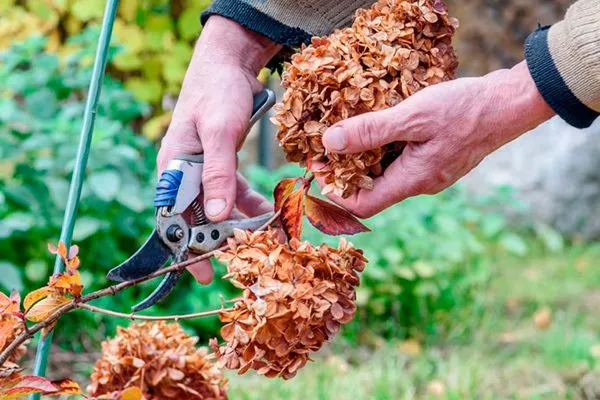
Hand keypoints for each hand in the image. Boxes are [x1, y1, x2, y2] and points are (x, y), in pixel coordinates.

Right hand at [157, 16, 279, 282]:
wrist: (230, 65)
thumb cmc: (216, 93)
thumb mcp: (217, 132)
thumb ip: (218, 173)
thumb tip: (215, 216)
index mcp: (173, 169)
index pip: (175, 219)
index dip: (188, 248)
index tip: (204, 273)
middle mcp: (185, 175)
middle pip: (199, 218)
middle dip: (220, 240)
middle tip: (246, 260)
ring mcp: (204, 171)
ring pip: (220, 209)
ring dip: (240, 224)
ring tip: (264, 240)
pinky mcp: (223, 164)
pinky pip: (235, 193)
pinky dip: (250, 204)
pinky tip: (269, 213)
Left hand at [318, 61, 554, 217]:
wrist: (510, 103)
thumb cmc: (465, 109)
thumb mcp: (413, 116)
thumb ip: (371, 131)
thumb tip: (330, 144)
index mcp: (413, 181)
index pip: (363, 205)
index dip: (335, 192)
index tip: (317, 168)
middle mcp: (420, 183)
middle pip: (373, 188)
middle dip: (346, 170)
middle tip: (327, 143)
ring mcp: (431, 172)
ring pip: (387, 172)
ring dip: (365, 155)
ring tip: (349, 128)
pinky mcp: (437, 159)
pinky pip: (402, 160)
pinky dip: (385, 146)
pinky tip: (379, 124)